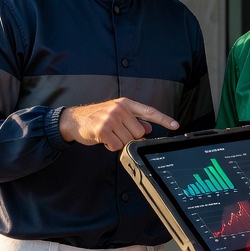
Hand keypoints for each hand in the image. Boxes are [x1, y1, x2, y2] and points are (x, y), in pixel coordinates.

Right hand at [58, 98, 178, 151]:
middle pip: (139, 132)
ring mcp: (111, 118)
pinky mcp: (102, 129)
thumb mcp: (116, 114)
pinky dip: (110, 146)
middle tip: (117, 133)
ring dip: (118, 142)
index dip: (164, 119)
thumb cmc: (96, 117)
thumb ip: (133, 120)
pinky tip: (103, 139)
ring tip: (108, 135)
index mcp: (125, 104)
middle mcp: (119, 109)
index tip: (175, 125)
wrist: (74, 119)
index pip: (149, 111)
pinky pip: (116, 146)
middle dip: (130, 137)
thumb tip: (149, 128)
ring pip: (128, 140)